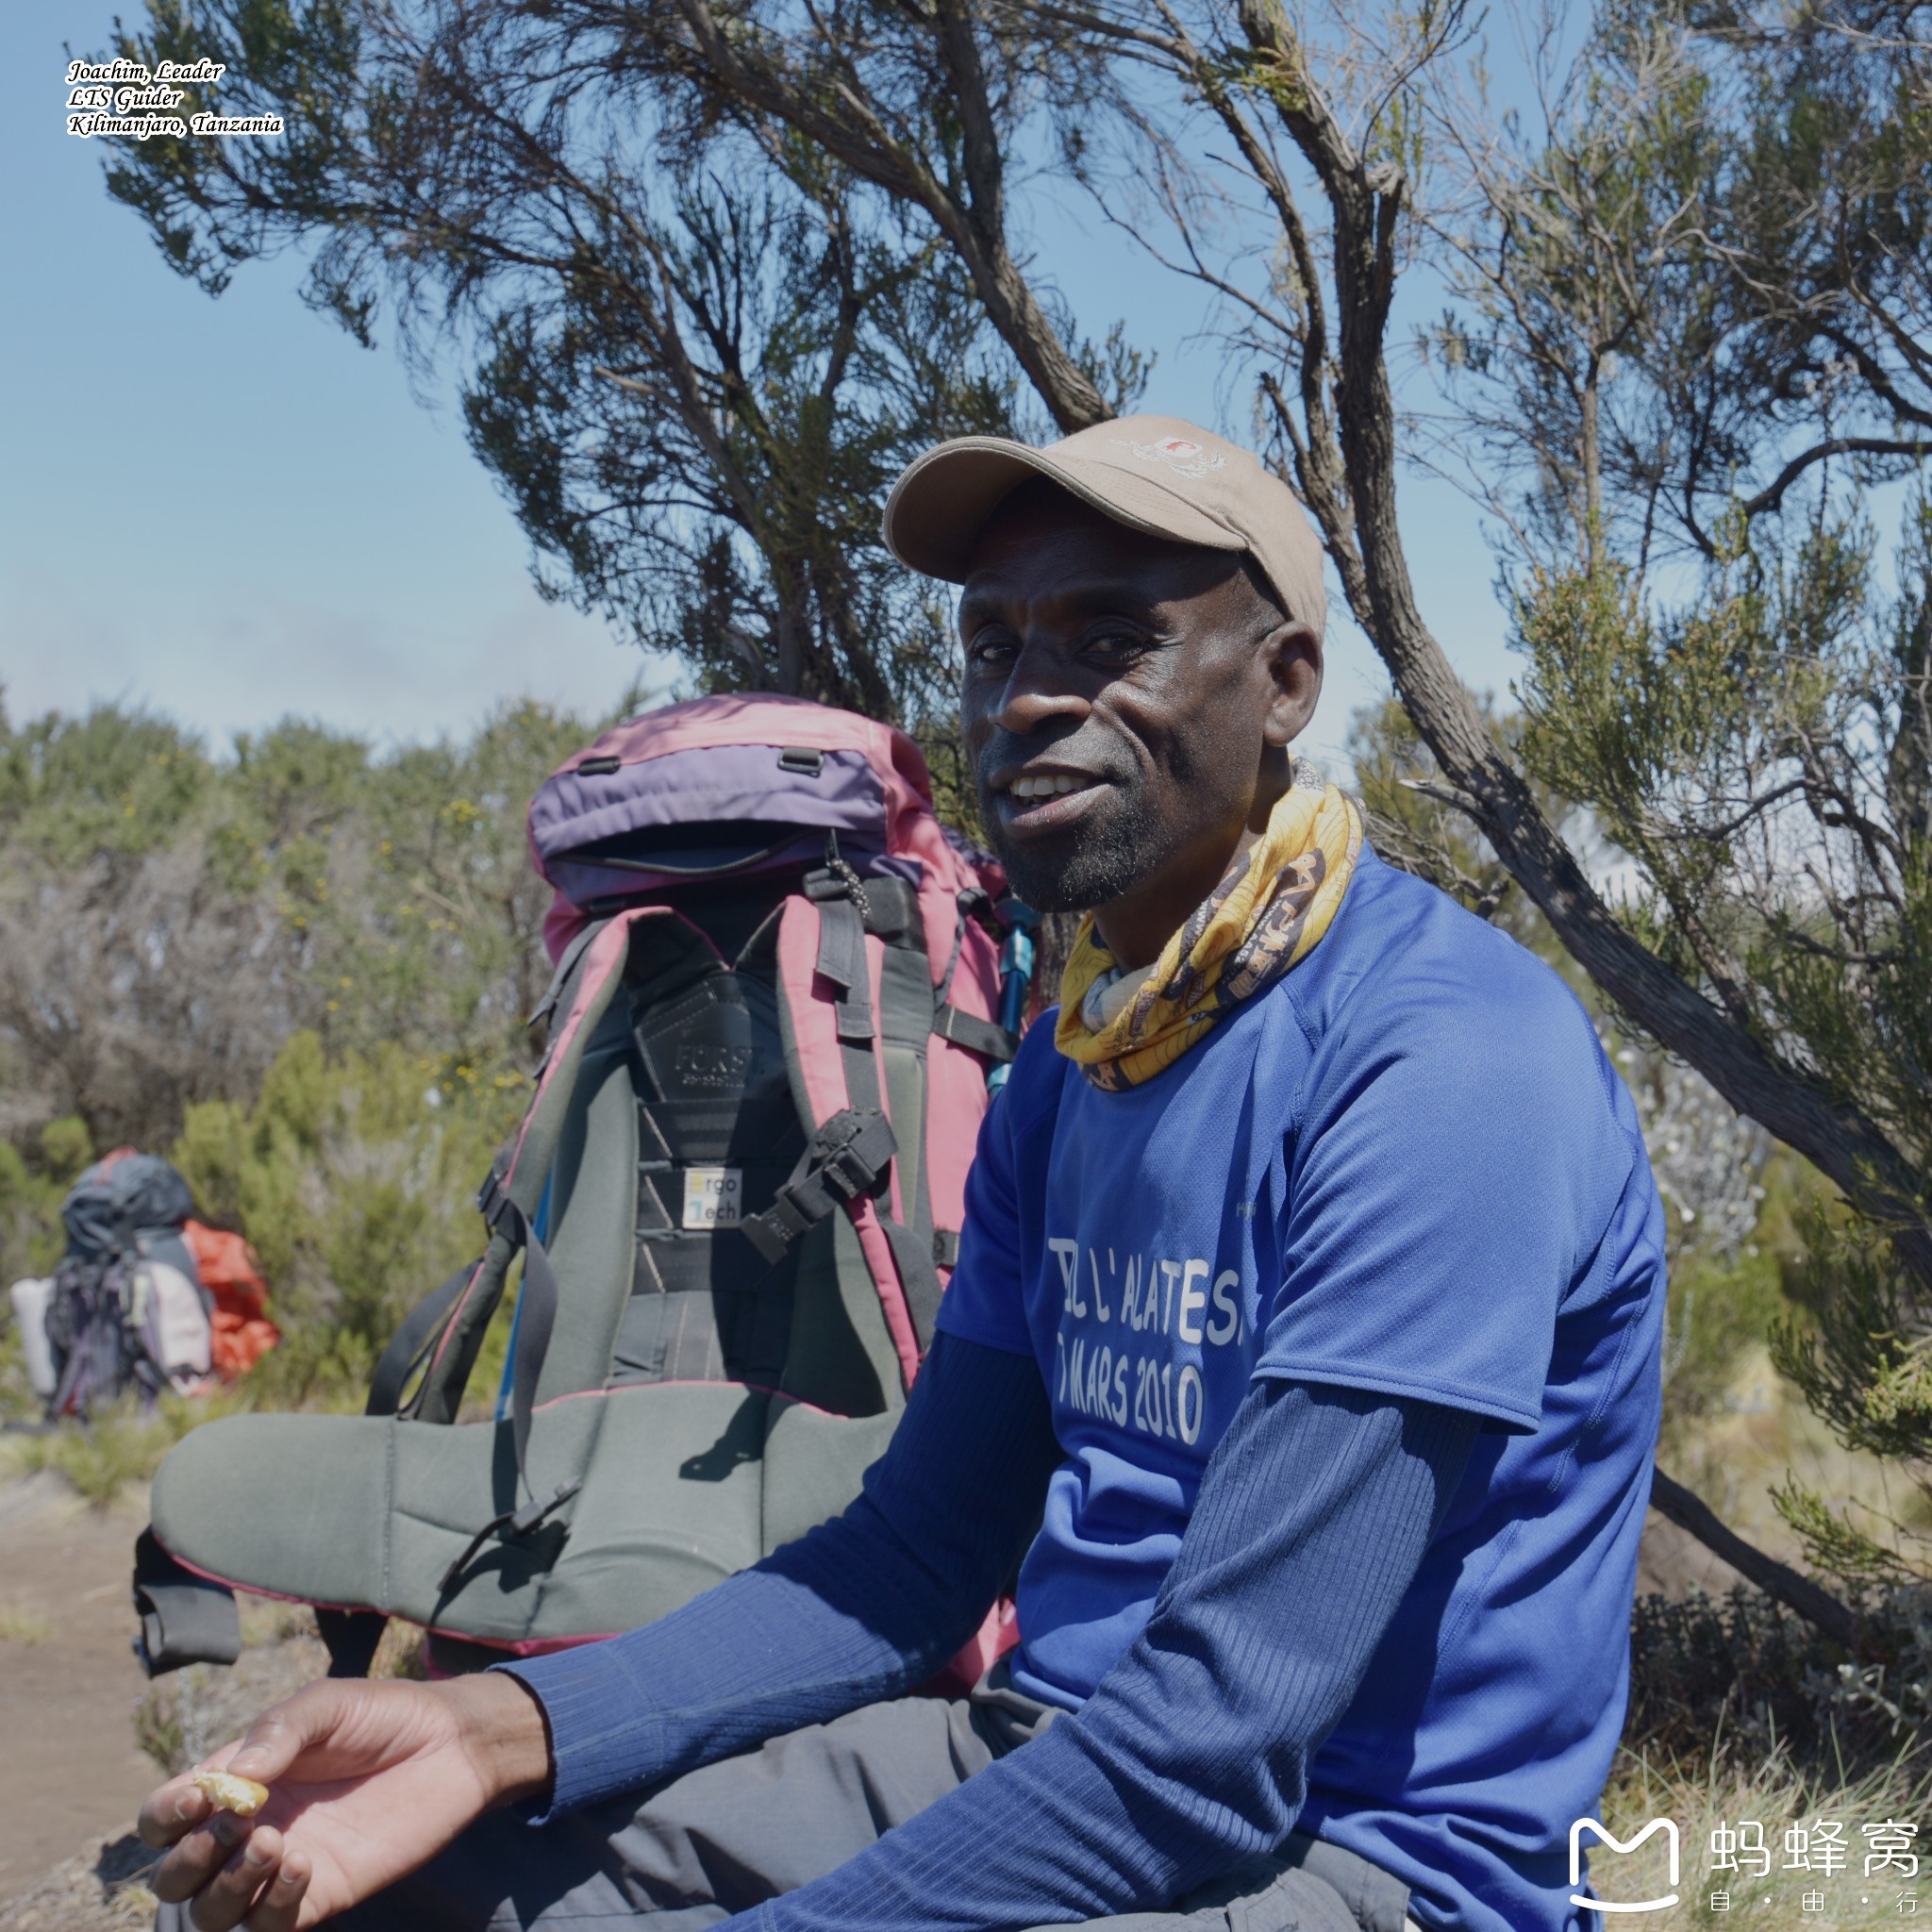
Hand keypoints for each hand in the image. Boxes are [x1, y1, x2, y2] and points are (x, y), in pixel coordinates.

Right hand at [137, 1672, 551, 1929]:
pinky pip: (267, 1925)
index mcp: (236, 1782)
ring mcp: (278, 1868)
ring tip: (274, 1844)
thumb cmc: (384, 1716)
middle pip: (174, 1876)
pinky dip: (273, 1904)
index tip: (198, 1801)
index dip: (164, 1817)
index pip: (164, 1817)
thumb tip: (232, 1779)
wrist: (452, 1745)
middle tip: (240, 1825)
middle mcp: (247, 1831)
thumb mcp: (328, 1705)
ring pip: (210, 1912)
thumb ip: (278, 1732)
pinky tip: (305, 1864)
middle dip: (190, 1858)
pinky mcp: (318, 1895)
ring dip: (226, 1886)